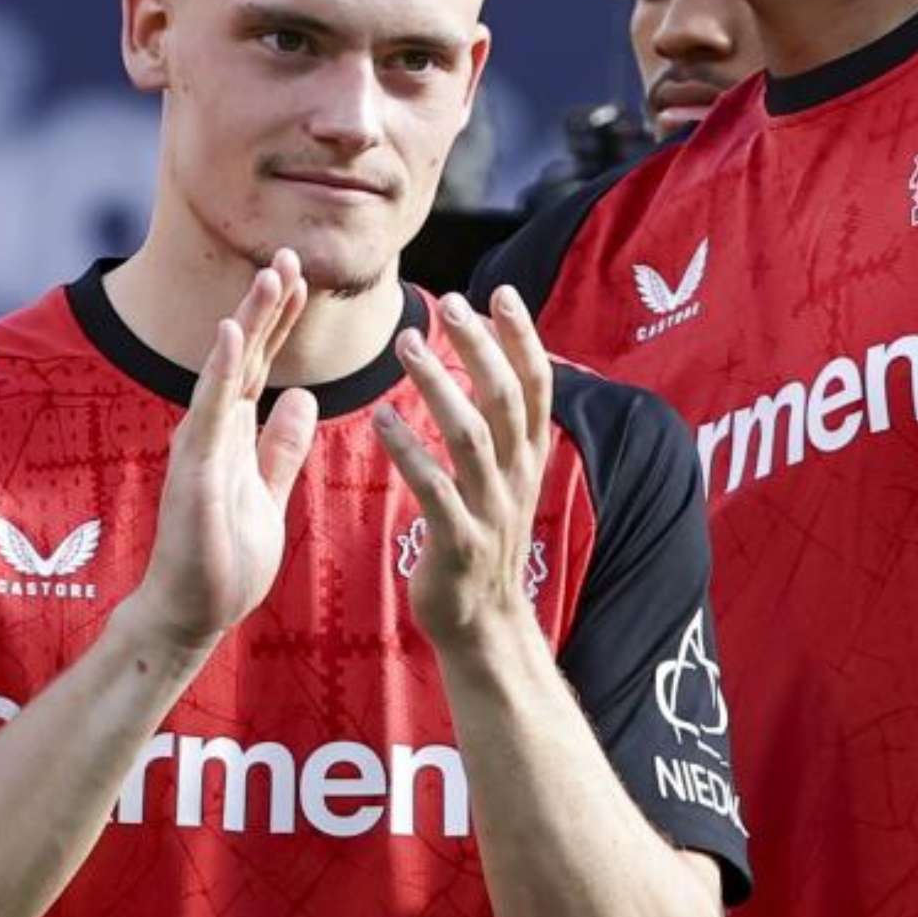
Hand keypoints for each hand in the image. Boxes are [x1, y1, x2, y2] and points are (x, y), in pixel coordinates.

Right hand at [131, 251, 318, 647]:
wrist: (191, 613)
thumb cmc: (225, 560)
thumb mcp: (269, 492)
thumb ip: (281, 448)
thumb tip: (302, 399)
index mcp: (234, 434)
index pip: (260, 365)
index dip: (280, 322)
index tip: (302, 280)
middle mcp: (214, 430)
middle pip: (245, 355)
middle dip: (268, 305)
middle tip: (291, 255)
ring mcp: (200, 445)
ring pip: (228, 370)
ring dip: (248, 322)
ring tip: (270, 275)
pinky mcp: (193, 468)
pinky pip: (210, 410)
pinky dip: (221, 369)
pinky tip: (232, 332)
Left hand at [373, 287, 553, 647]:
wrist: (483, 624)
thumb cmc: (483, 540)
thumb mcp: (506, 480)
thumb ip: (502, 428)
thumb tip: (494, 363)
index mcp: (529, 459)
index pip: (536, 386)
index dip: (522, 338)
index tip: (500, 292)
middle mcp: (517, 478)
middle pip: (505, 399)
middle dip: (480, 347)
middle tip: (450, 305)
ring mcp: (491, 511)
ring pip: (471, 436)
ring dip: (440, 386)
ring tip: (407, 346)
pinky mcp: (459, 542)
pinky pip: (434, 488)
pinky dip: (408, 449)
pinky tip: (381, 419)